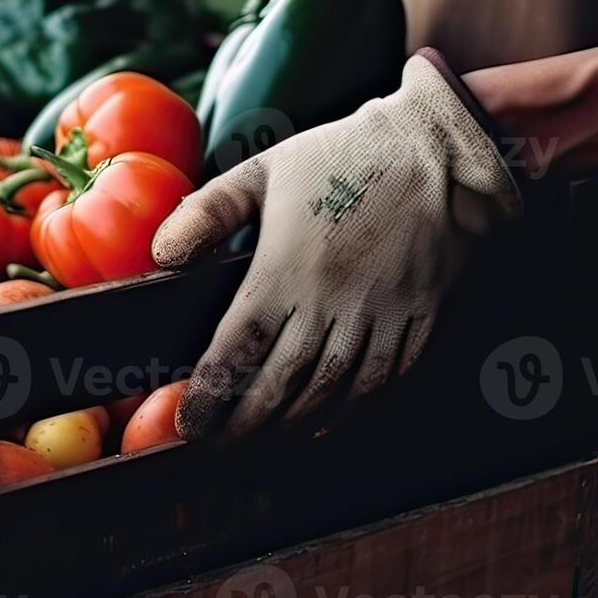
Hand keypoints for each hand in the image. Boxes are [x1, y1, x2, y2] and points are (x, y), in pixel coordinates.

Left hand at [152, 50, 520, 439]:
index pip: (238, 350)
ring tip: (266, 440)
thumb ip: (206, 214)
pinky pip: (385, 380)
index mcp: (285, 270)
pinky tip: (328, 419)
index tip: (190, 425)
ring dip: (295, 423)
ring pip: (333, 391)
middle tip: (220, 447)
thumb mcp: (261, 172)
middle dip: (246, 424)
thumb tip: (161, 255)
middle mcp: (331, 303)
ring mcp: (379, 316)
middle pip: (282, 384)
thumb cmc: (342, 158)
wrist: (437, 150)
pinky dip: (353, 408)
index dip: (211, 395)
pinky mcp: (418, 319)